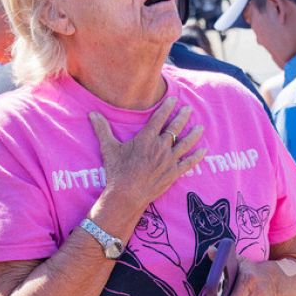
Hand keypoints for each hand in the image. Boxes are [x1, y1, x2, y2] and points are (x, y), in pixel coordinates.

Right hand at [88, 97, 205, 215]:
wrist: (126, 195)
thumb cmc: (117, 171)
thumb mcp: (109, 148)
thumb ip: (102, 129)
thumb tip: (91, 113)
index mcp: (146, 139)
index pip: (159, 118)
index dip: (167, 107)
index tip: (174, 100)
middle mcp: (160, 147)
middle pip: (175, 128)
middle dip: (183, 117)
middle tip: (189, 109)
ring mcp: (168, 160)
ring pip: (185, 143)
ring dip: (194, 134)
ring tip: (201, 127)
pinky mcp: (173, 173)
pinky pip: (189, 163)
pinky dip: (197, 156)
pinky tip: (205, 151)